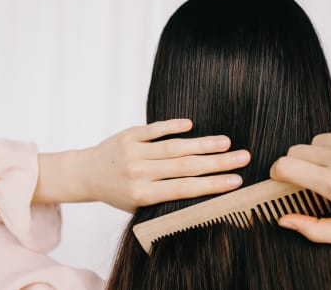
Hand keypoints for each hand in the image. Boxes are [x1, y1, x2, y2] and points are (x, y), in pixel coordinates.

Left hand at [34, 119, 250, 212]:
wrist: (87, 174)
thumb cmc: (118, 193)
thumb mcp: (139, 206)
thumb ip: (166, 200)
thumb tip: (203, 194)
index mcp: (144, 195)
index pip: (185, 189)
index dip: (213, 185)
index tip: (237, 181)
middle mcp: (139, 173)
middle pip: (185, 166)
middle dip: (218, 162)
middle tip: (243, 157)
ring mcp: (134, 151)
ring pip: (174, 146)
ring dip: (202, 143)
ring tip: (226, 142)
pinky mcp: (129, 135)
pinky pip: (154, 129)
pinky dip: (173, 125)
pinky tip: (191, 125)